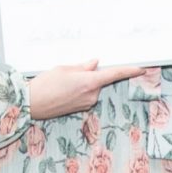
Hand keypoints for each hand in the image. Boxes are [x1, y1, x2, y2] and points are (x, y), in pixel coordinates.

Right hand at [25, 60, 148, 119]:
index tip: (140, 68)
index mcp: (89, 82)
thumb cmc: (44, 85)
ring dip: (84, 82)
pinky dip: (79, 89)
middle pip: (100, 79)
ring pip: (93, 87)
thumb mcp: (64, 69)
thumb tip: (95, 64)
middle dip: (92, 73)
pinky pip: (86, 94)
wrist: (31, 104)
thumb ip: (83, 67)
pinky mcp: (81, 108)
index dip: (129, 70)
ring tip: (63, 82)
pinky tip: (64, 89)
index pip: (114, 74)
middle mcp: (91, 95)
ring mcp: (86, 103)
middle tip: (72, 72)